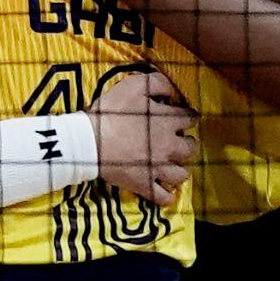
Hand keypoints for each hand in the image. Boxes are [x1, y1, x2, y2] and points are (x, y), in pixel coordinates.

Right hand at [86, 70, 196, 209]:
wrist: (88, 141)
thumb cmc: (110, 112)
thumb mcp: (133, 85)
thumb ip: (158, 83)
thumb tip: (174, 91)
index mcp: (169, 122)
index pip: (191, 119)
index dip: (187, 116)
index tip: (181, 117)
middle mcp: (170, 147)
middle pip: (191, 148)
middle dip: (186, 143)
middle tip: (175, 141)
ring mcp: (158, 169)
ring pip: (181, 175)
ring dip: (178, 169)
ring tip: (170, 166)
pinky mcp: (145, 185)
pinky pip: (163, 197)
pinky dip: (166, 195)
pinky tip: (163, 189)